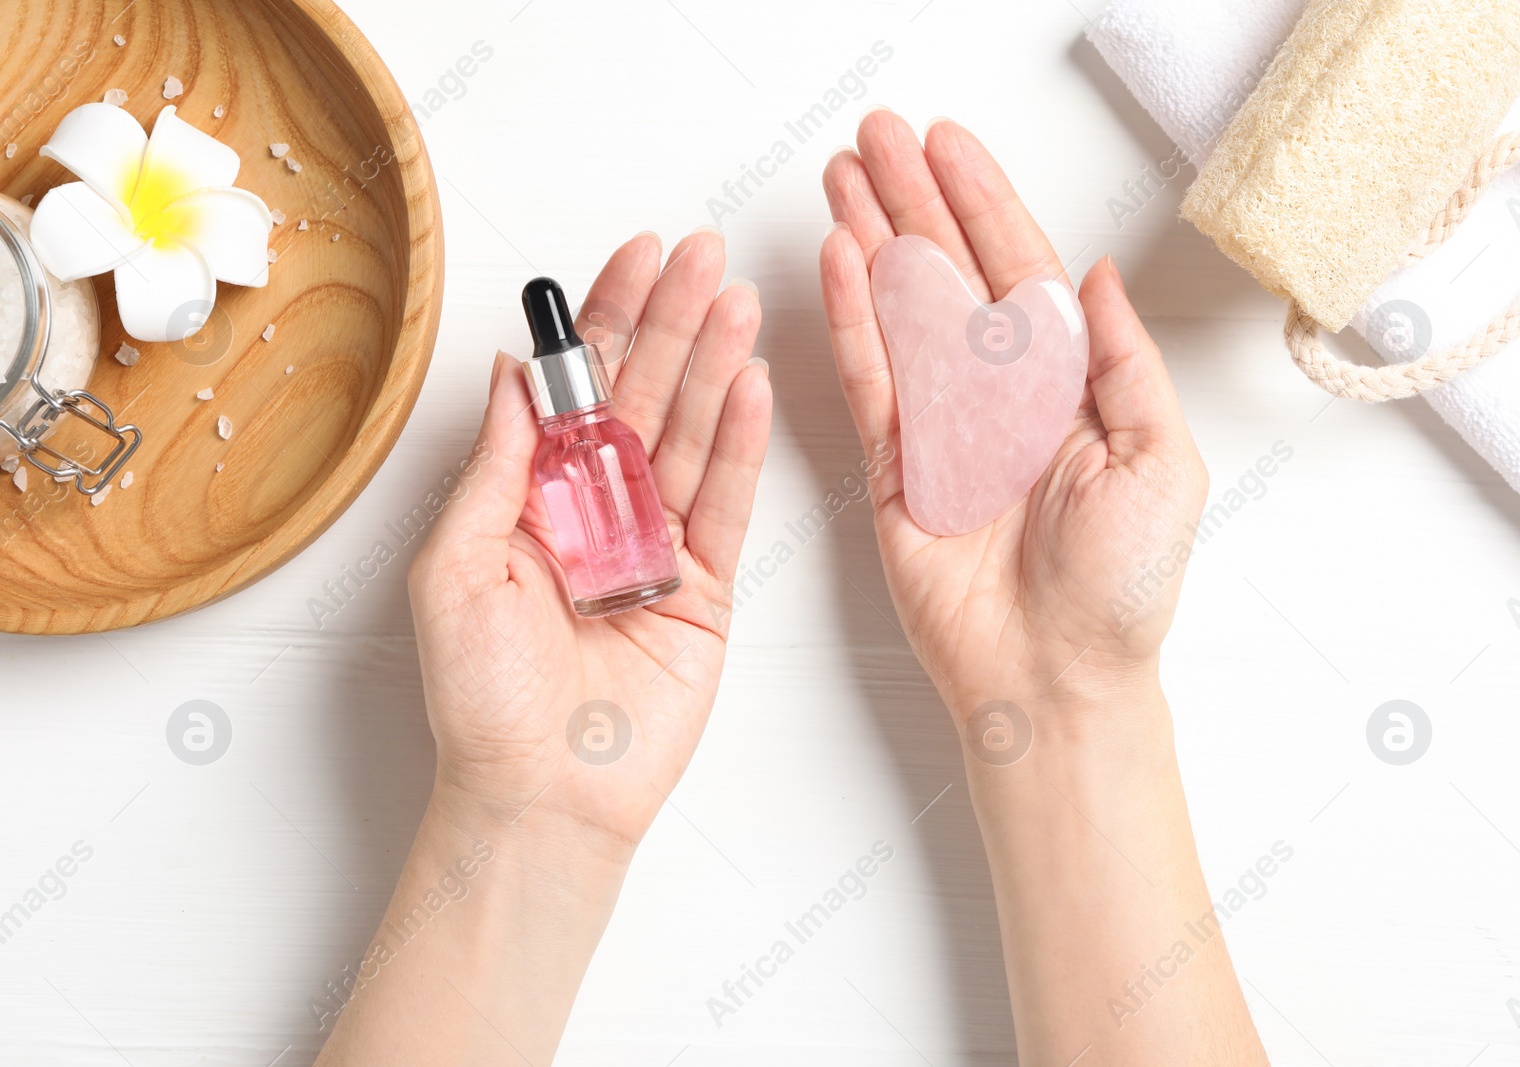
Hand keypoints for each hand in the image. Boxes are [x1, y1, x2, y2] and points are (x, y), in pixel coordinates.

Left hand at [408, 229, 769, 849]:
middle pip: (642, 397)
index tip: (633, 257)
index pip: (576, 390)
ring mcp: (657, 545)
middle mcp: (598, 510)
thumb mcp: (459, 562)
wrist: (542, 796)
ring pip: (690, 437)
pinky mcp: (707, 587)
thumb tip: (511, 372)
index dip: (604, 321)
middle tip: (702, 256)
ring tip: (735, 302)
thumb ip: (497, 465)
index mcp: (532, 497)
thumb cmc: (481, 698)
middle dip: (671, 322)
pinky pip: (727, 504)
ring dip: (714, 365)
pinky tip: (750, 385)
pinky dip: (740, 444)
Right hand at [820, 112, 1207, 726]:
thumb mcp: (1160, 462)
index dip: (983, 203)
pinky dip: (853, 319)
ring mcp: (944, 427)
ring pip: (902, 312)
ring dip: (872, 241)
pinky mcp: (894, 469)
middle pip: (950, 273)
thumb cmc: (1122, 589)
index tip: (947, 147)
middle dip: (913, 200)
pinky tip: (839, 262)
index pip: (1019, 270)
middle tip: (875, 137)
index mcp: (1067, 385)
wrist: (1056, 677)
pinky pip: (871, 379)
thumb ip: (1123, 363)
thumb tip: (1098, 275)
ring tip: (842, 177)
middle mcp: (1001, 395)